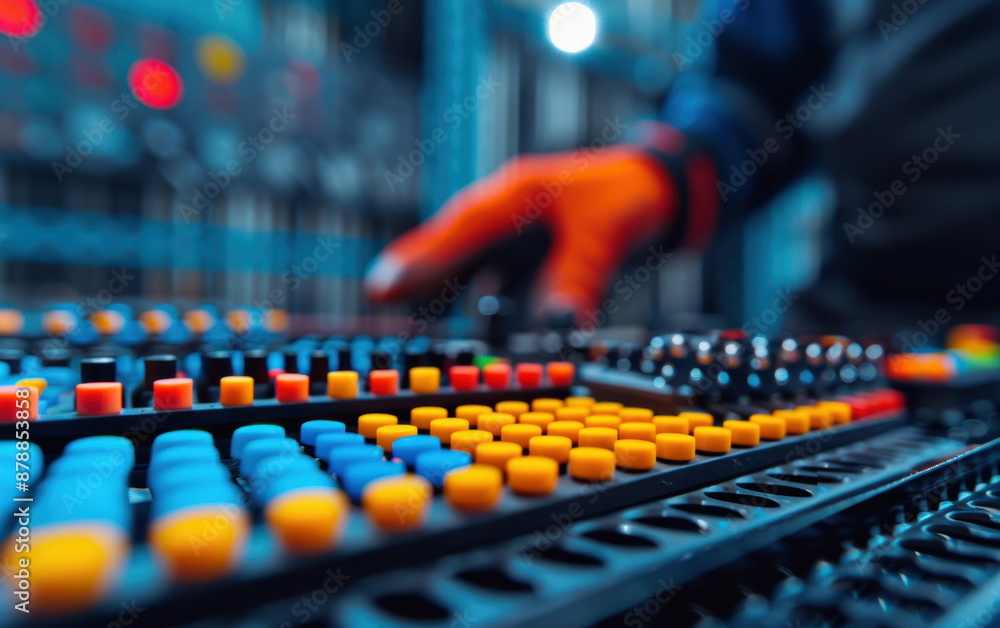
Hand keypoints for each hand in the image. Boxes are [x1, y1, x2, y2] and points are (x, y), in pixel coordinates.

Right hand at [364, 145, 676, 319]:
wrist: (659, 186)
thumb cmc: (628, 197)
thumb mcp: (605, 235)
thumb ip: (579, 278)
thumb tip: (559, 324)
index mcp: (516, 196)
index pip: (461, 229)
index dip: (422, 258)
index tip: (385, 283)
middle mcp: (507, 211)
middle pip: (452, 243)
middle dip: (417, 268)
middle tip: (376, 292)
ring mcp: (515, 231)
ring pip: (468, 262)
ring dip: (446, 286)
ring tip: (410, 312)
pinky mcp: (528, 250)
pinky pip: (494, 276)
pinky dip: (482, 299)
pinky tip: (476, 324)